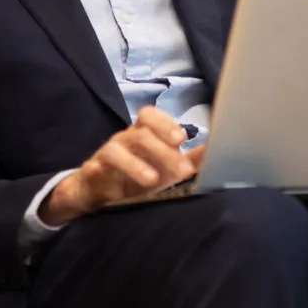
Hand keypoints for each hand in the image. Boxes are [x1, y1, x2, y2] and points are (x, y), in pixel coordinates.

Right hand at [39, 107, 202, 225]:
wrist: (98, 191)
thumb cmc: (137, 176)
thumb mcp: (165, 169)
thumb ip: (189, 160)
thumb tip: (216, 150)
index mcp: (141, 134)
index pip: (149, 116)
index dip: (164, 123)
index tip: (180, 138)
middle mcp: (124, 140)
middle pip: (140, 134)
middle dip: (162, 151)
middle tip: (182, 171)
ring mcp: (105, 155)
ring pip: (115, 150)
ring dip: (134, 164)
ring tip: (152, 180)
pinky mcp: (91, 173)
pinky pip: (92, 169)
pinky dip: (99, 171)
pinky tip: (108, 179)